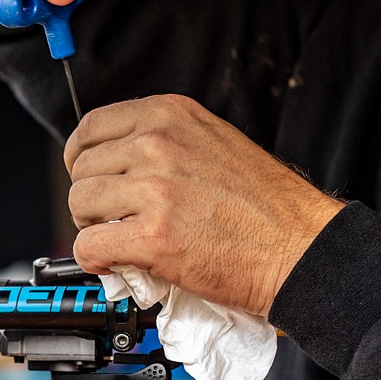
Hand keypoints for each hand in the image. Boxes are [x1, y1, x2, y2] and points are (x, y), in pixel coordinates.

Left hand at [65, 95, 344, 315]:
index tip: (88, 178)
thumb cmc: (268, 205)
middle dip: (90, 200)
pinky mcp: (154, 236)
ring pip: (80, 205)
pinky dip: (96, 261)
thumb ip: (165, 143)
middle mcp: (158, 144)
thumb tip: (118, 166)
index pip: (92, 127)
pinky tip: (116, 264)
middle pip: (82, 169)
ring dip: (92, 229)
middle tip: (112, 221)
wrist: (300, 247)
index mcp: (171, 115)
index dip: (82, 158)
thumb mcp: (214, 143)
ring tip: (119, 241)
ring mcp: (155, 189)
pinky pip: (91, 246)